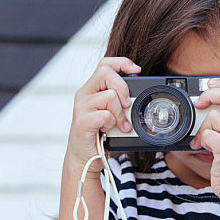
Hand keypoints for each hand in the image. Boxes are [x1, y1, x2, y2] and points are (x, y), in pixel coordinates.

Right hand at [65, 57, 140, 173]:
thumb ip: (119, 99)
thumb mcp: (111, 111)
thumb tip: (138, 95)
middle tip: (128, 104)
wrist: (85, 156)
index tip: (137, 70)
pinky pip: (105, 115)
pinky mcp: (82, 122)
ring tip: (120, 124)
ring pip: (109, 96)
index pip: (105, 64)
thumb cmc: (100, 132)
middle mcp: (84, 94)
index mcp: (92, 88)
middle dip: (123, 87)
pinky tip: (108, 130)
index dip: (122, 63)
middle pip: (105, 73)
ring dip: (120, 113)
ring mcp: (81, 107)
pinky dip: (112, 124)